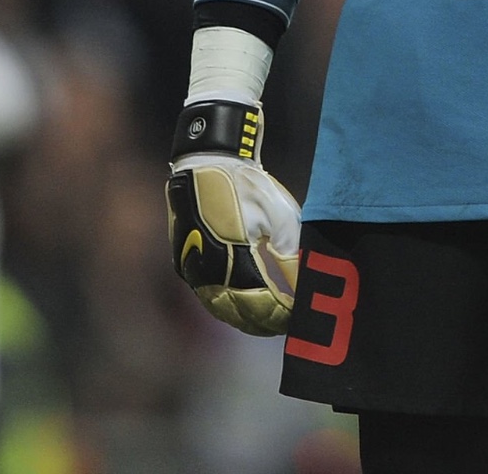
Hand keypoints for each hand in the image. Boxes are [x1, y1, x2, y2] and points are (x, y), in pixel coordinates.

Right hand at [166, 101, 300, 335]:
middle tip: (287, 323)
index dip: (283, 314)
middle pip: (240, 313)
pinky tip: (243, 307)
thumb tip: (302, 287)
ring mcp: (193, 271)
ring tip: (268, 321)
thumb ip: (290, 257)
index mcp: (234, 260)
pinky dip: (227, 305)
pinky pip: (208, 296)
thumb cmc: (247, 186)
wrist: (207, 163)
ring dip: (245, 318)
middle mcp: (208, 272)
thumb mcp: (281, 217)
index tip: (300, 316)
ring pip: (221, 309)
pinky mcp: (185, 265)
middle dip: (266, 321)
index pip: (263, 303)